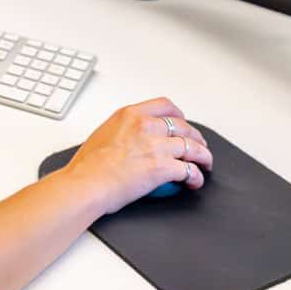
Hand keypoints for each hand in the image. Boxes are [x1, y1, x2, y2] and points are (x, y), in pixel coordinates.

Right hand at [63, 97, 212, 213]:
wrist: (86, 183)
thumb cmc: (87, 166)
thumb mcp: (103, 134)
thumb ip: (122, 131)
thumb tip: (128, 140)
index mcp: (129, 115)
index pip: (164, 106)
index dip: (179, 115)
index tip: (182, 122)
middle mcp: (145, 126)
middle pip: (183, 126)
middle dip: (195, 136)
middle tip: (198, 145)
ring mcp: (156, 146)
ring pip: (192, 147)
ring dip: (203, 156)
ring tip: (204, 163)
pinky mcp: (162, 167)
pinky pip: (189, 170)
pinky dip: (196, 177)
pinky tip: (195, 181)